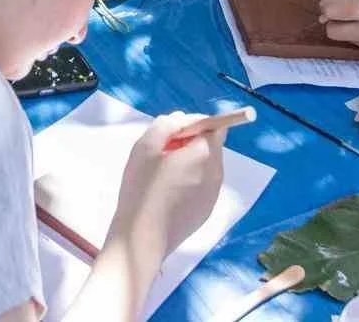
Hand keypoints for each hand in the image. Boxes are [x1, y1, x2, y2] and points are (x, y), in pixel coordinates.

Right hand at [109, 113, 226, 260]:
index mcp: (205, 154)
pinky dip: (189, 182)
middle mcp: (216, 173)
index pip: (214, 126)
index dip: (193, 125)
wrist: (143, 238)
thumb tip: (182, 119)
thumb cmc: (142, 188)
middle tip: (162, 153)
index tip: (171, 134)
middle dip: (191, 143)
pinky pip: (202, 186)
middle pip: (211, 147)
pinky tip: (166, 193)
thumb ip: (166, 124)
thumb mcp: (146, 146)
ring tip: (160, 175)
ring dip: (189, 163)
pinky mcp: (206, 212)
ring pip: (206, 167)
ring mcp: (213, 195)